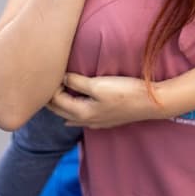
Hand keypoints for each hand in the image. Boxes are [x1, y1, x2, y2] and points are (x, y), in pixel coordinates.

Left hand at [47, 73, 167, 127]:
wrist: (152, 103)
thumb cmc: (126, 92)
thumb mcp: (98, 84)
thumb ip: (77, 82)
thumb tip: (61, 78)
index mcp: (81, 112)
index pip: (56, 100)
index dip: (50, 87)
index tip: (48, 73)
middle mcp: (86, 120)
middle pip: (60, 111)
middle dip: (50, 100)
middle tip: (42, 86)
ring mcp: (97, 122)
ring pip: (70, 117)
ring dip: (60, 108)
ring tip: (51, 99)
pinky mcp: (107, 120)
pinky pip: (82, 120)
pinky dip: (73, 117)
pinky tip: (71, 119)